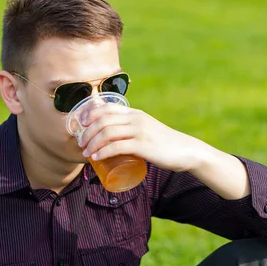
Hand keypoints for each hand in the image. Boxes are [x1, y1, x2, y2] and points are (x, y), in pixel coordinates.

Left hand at [78, 104, 206, 172]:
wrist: (185, 151)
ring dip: (92, 143)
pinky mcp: (143, 146)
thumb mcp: (146, 128)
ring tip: (86, 153)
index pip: (107, 108)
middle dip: (87, 132)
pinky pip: (117, 146)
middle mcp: (136, 119)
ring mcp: (139, 131)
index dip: (90, 114)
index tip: (81, 125)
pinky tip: (96, 157)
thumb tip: (114, 137)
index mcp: (135, 113)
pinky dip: (103, 152)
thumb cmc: (163, 143)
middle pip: (103, 120)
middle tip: (81, 144)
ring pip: (107, 133)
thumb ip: (133, 128)